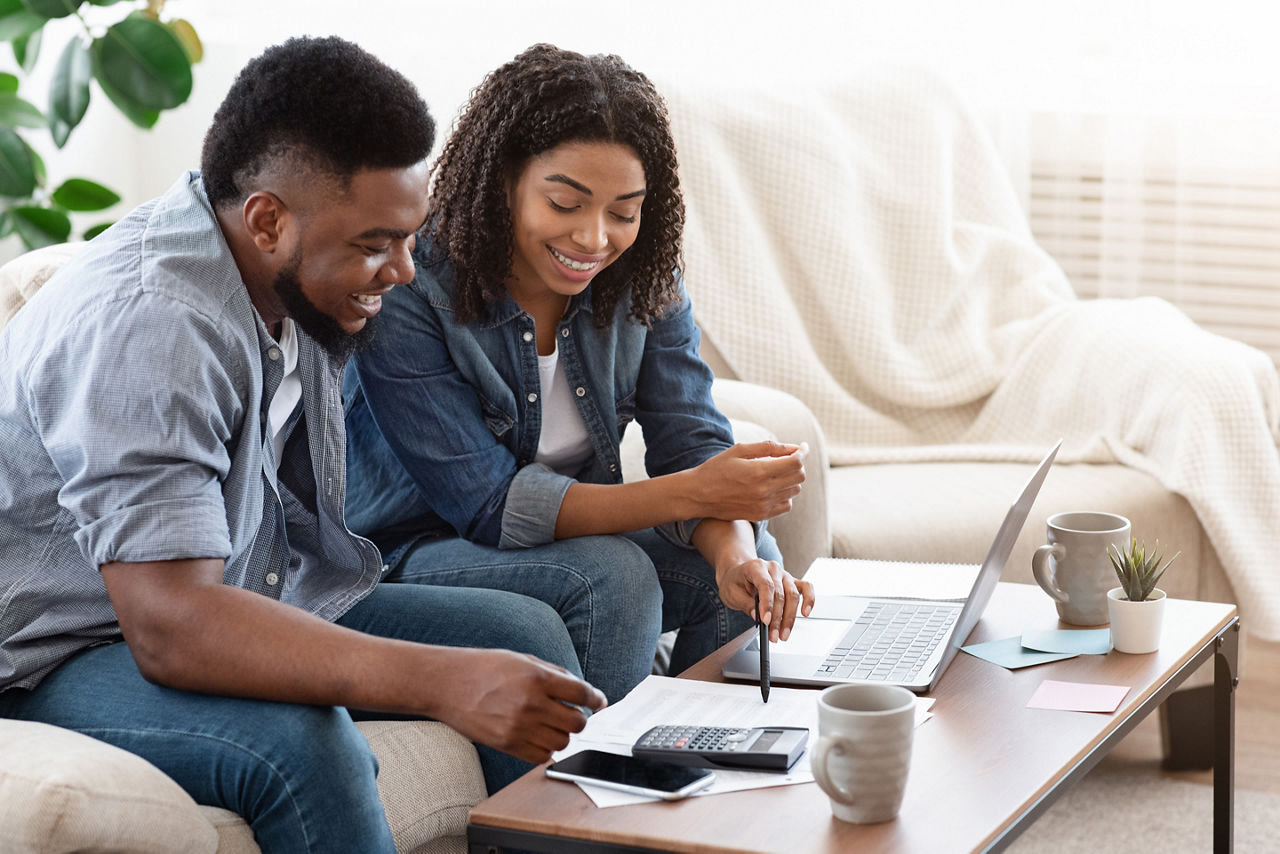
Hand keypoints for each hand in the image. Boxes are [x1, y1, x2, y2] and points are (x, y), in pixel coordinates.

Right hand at [436, 650, 606, 763]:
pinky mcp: (506, 744)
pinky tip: (538, 736)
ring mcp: (518, 727)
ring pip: (562, 742)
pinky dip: (546, 749)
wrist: (446, 684)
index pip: (581, 693)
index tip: (598, 701)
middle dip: (580, 718)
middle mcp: (530, 704)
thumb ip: (554, 674)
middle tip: (572, 713)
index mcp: (536, 678)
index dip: (596, 698)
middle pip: (577, 722)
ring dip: (563, 734)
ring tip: (551, 724)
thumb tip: (582, 689)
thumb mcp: (522, 659)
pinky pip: (541, 756)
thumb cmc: (483, 668)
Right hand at [687, 441, 805, 521]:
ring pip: (794, 491)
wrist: (698, 495)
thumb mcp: (739, 450)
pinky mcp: (760, 515)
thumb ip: (769, 447)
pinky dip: (786, 494)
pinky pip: (786, 505)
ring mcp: (763, 505)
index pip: (795, 462)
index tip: (802, 447)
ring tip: (778, 471)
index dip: (803, 452)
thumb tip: (793, 448)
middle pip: (799, 477)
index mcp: (759, 471)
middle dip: (798, 464)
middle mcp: (764, 491)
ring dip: (792, 479)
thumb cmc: (717, 468)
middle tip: (788, 457)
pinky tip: (774, 487)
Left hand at [716, 557, 815, 642]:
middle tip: (774, 636)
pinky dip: (809, 600)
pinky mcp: (792, 582)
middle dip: (778, 618)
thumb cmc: (734, 582)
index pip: (766, 585)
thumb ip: (746, 604)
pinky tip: (805, 613)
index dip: (767, 604)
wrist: (737, 573)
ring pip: (793, 595)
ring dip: (790, 618)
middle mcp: (773, 569)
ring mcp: (784, 574)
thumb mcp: (732, 593)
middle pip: (781, 594)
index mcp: (756, 567)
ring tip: (784, 634)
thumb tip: (758, 616)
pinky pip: (806, 588)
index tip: (765, 621)